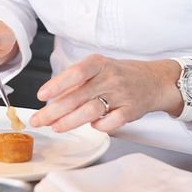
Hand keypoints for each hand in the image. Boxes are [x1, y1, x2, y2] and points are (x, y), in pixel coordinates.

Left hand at [30, 55, 180, 133]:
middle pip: (78, 97)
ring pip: (91, 111)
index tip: (41, 96)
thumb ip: (76, 84)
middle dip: (54, 111)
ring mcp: (122, 95)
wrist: (154, 80)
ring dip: (70, 122)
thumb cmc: (118, 74)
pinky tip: (91, 126)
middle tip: (38, 121)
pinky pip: (111, 123)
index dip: (57, 85)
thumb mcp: (97, 69)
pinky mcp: (132, 111)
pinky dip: (99, 126)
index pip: (75, 73)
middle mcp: (110, 78)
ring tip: (56, 127)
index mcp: (98, 64)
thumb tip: (50, 102)